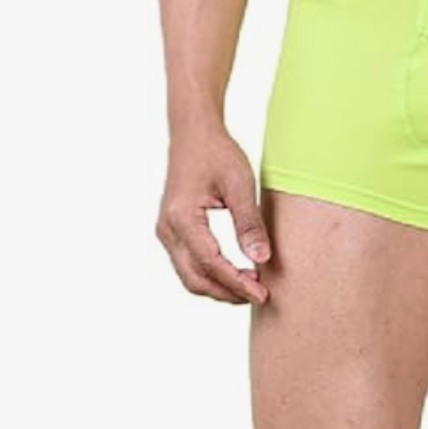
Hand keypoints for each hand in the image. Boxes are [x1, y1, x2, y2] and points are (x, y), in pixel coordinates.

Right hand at [156, 124, 271, 305]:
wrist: (193, 133)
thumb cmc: (217, 153)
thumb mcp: (239, 183)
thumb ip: (249, 223)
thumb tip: (261, 259)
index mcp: (182, 218)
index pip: (211, 263)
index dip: (237, 282)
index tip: (262, 293)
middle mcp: (167, 230)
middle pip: (195, 278)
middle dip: (227, 292)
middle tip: (259, 295)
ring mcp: (165, 232)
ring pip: (189, 275)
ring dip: (218, 286)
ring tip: (249, 287)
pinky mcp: (170, 230)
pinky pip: (187, 263)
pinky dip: (209, 274)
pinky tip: (233, 272)